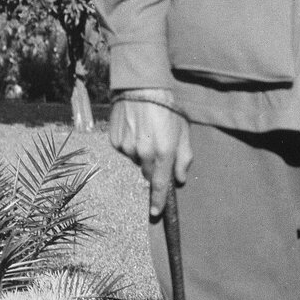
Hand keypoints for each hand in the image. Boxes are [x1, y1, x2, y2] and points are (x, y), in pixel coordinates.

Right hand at [109, 95, 192, 217]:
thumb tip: (179, 179)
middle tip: (157, 146)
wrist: (143, 87)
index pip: (160, 184)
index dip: (158, 201)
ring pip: (135, 160)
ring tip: (145, 131)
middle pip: (147, 172)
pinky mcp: (115, 140)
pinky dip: (130, 144)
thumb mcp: (183, 132)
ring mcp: (127, 147)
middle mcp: (144, 153)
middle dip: (153, 165)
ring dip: (141, 153)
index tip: (155, 213)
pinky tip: (134, 128)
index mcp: (163, 152)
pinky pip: (124, 149)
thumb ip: (184, 158)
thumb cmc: (168, 108)